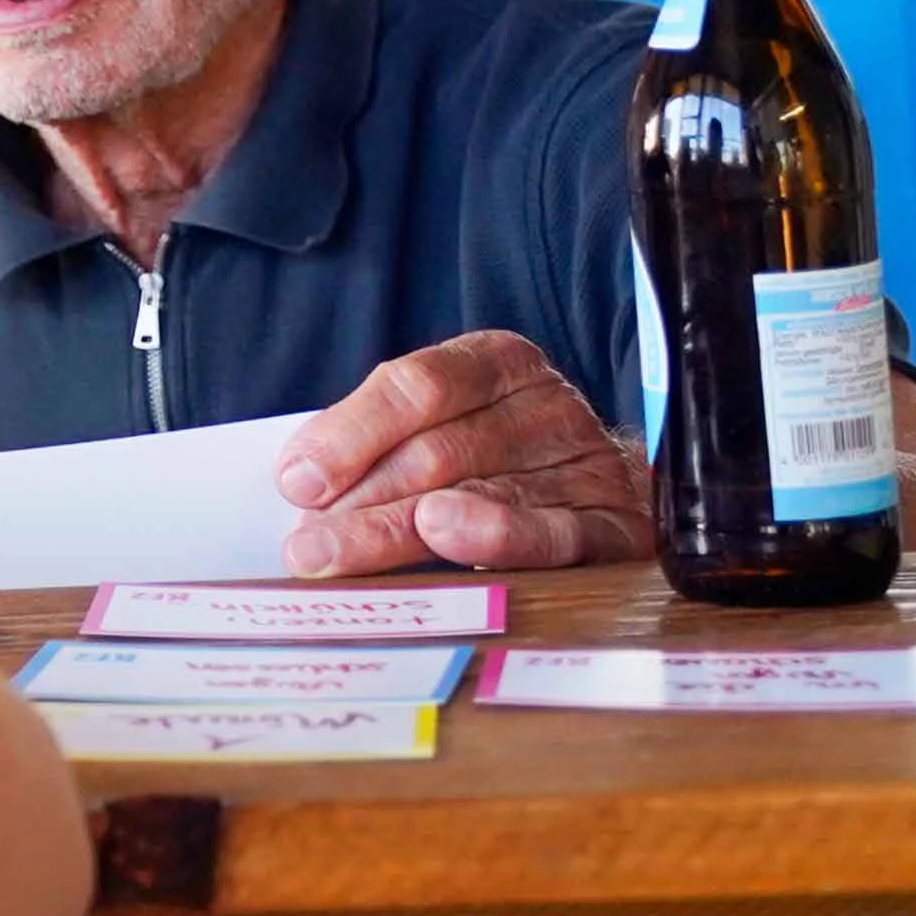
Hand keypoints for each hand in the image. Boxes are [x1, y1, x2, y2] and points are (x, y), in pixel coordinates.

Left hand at [272, 329, 651, 573]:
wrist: (594, 485)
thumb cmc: (489, 451)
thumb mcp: (435, 421)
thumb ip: (375, 440)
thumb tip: (301, 480)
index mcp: (498, 361)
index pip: (419, 386)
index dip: (352, 433)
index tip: (297, 481)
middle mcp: (548, 406)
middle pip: (441, 451)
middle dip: (362, 501)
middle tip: (307, 545)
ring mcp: (589, 465)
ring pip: (483, 495)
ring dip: (401, 531)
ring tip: (343, 554)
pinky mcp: (618, 527)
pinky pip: (558, 535)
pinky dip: (499, 536)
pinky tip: (447, 536)